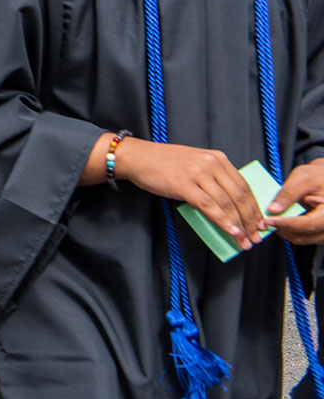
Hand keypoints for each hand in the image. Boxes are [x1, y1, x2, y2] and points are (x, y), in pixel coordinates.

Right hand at [113, 138, 266, 249]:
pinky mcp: (184, 185)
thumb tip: (229, 206)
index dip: (254, 208)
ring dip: (239, 226)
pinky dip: (223, 222)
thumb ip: (213, 179)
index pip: (244, 186)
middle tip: (256, 237)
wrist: (137, 157)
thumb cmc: (164, 164)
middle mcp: (211, 164)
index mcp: (218, 158)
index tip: (260, 224)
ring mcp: (198, 173)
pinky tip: (231, 232)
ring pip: (226, 204)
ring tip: (244, 241)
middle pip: (239, 196)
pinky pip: (209, 207)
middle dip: (250, 220)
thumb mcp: (195, 165)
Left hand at [267, 158, 323, 242]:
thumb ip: (288, 194)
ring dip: (281, 230)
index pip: (307, 224)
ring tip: (269, 217)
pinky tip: (277, 219)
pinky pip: (299, 236)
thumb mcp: (303, 179)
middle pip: (301, 235)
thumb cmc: (317, 177)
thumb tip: (272, 209)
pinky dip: (286, 229)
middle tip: (262, 219)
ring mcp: (323, 232)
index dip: (286, 223)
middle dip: (280, 228)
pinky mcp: (316, 233)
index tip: (268, 220)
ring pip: (298, 238)